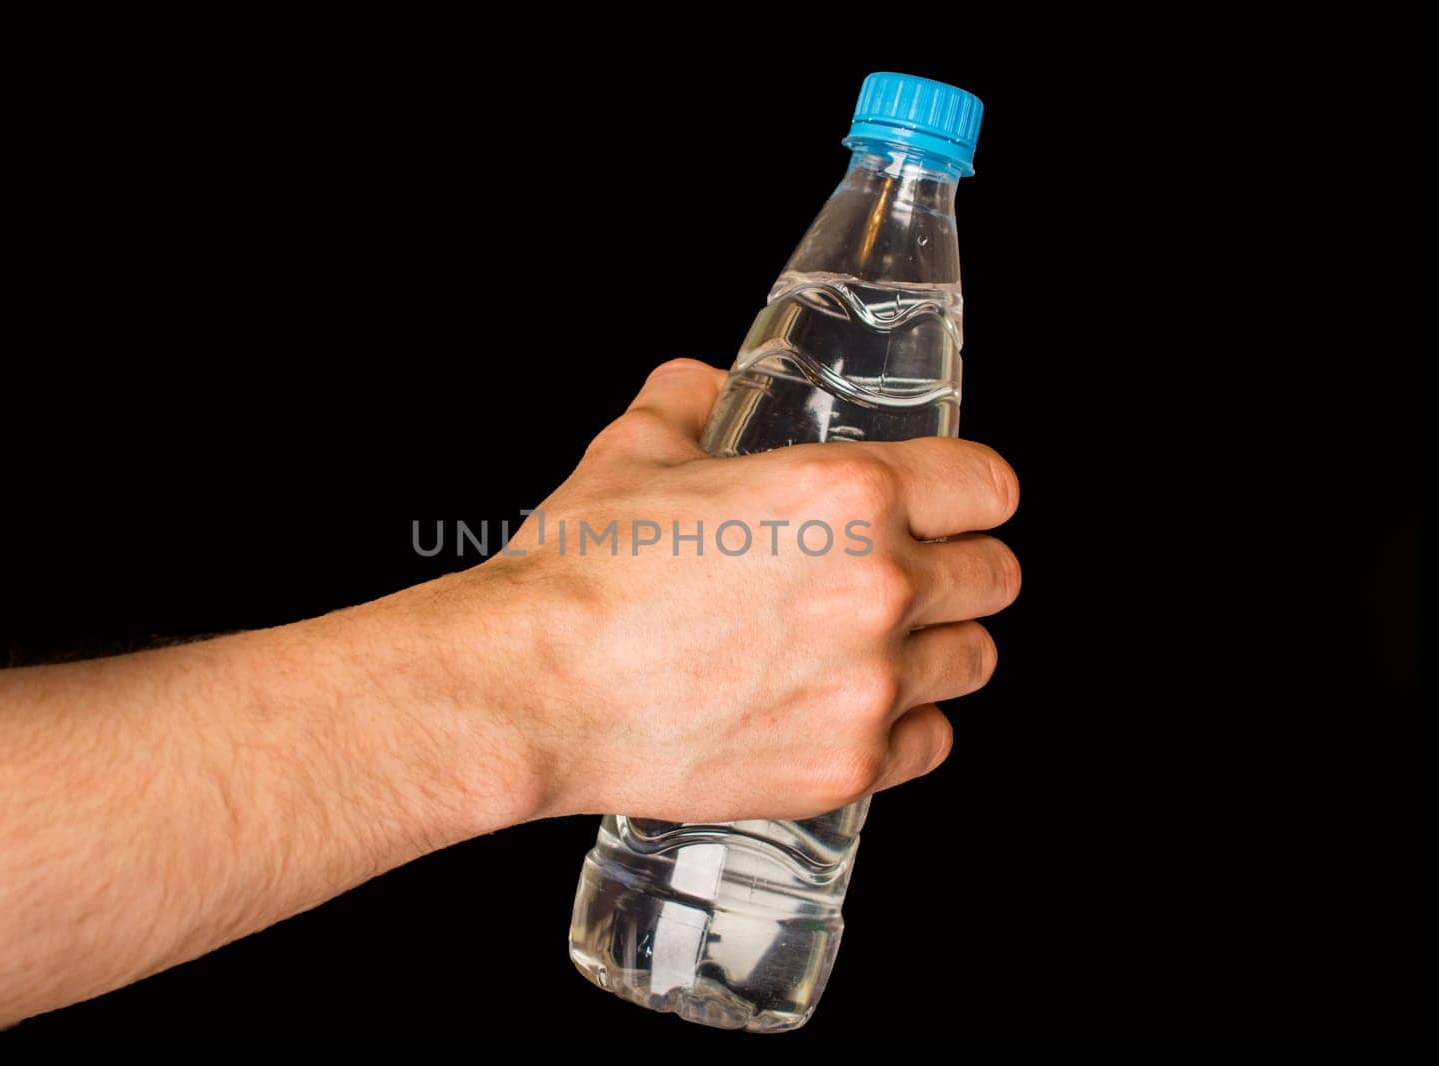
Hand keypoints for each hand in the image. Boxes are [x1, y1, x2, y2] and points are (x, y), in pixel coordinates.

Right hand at [478, 358, 1020, 822]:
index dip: (974, 493)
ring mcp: (870, 686)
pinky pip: (931, 743)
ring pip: (973, 661)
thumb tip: (703, 387)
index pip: (988, 486)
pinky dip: (905, 727)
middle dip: (962, 570)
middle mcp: (880, 588)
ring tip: (881, 649)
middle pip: (995, 576)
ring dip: (939, 649)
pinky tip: (854, 710)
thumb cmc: (580, 574)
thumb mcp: (632, 450)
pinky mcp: (847, 766)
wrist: (532, 689)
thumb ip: (686, 400)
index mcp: (847, 494)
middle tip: (915, 578)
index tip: (960, 507)